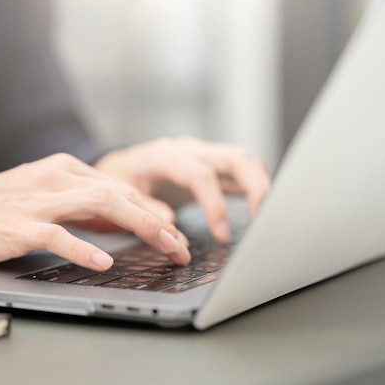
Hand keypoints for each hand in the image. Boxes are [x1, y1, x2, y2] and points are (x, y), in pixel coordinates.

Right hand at [0, 153, 189, 269]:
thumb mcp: (42, 201)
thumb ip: (80, 210)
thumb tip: (119, 226)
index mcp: (62, 170)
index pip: (120, 188)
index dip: (153, 212)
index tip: (176, 235)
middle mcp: (54, 178)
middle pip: (119, 194)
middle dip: (157, 221)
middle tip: (182, 245)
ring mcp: (36, 200)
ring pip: (99, 205)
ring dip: (138, 227)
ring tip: (164, 246)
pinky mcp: (16, 225)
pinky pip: (56, 235)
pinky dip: (82, 247)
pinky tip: (102, 260)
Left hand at [94, 136, 270, 242]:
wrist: (118, 164)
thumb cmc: (117, 179)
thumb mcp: (119, 194)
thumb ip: (144, 207)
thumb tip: (170, 224)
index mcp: (165, 155)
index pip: (201, 175)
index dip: (215, 205)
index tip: (222, 235)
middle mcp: (190, 149)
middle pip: (236, 158)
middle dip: (257, 189)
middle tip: (263, 223)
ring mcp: (203, 154)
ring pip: (245, 160)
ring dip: (262, 186)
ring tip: (267, 219)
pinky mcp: (211, 164)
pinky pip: (241, 170)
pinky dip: (255, 187)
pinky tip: (261, 210)